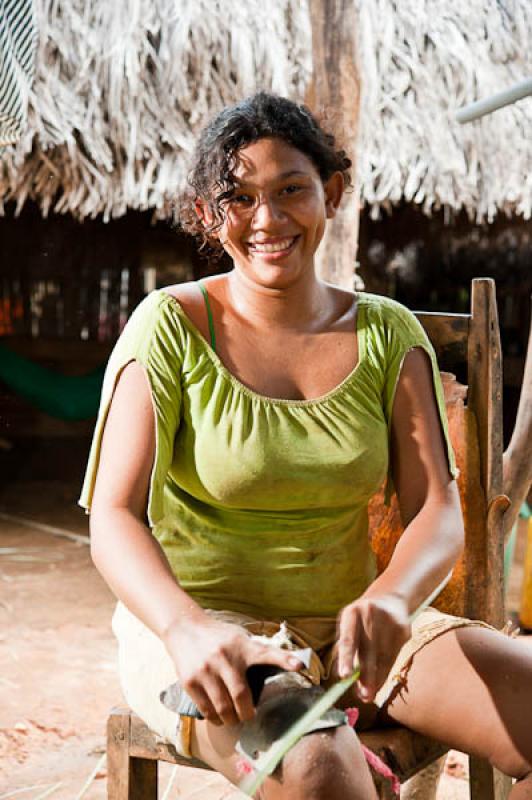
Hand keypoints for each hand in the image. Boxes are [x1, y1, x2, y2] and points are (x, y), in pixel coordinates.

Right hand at [163, 614, 302, 726]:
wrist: (184, 628)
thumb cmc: (218, 636)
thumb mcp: (239, 637)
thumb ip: (256, 652)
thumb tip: (280, 668)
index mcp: (242, 645)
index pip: (267, 653)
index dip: (284, 659)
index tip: (300, 666)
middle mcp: (225, 657)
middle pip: (241, 696)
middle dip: (248, 713)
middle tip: (249, 715)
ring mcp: (206, 670)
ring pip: (223, 707)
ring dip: (231, 719)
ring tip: (233, 719)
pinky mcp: (191, 681)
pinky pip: (206, 709)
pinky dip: (214, 718)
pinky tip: (218, 717)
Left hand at [337, 593, 410, 702]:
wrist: (389, 600)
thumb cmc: (361, 621)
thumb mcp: (349, 627)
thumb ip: (346, 650)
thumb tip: (348, 680)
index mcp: (352, 613)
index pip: (348, 638)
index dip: (346, 658)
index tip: (344, 676)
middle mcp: (370, 614)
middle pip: (369, 650)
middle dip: (367, 676)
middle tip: (365, 696)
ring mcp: (389, 620)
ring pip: (384, 657)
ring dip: (377, 678)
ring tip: (370, 693)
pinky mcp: (404, 629)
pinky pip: (395, 656)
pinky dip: (387, 669)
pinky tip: (380, 677)